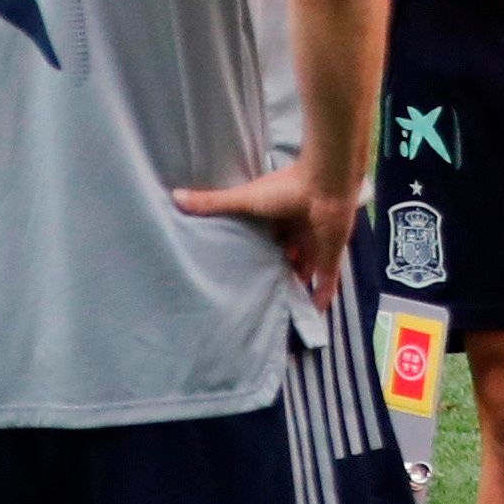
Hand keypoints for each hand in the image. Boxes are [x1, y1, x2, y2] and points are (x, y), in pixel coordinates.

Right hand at [172, 156, 356, 303]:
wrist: (325, 186)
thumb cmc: (285, 190)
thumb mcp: (243, 200)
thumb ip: (213, 203)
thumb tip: (174, 196)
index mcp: (277, 217)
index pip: (265, 239)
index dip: (254, 252)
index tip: (238, 268)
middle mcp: (296, 232)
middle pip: (284, 257)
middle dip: (273, 271)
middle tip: (254, 293)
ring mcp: (315, 246)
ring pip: (304, 272)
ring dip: (294, 287)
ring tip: (276, 310)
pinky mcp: (329, 258)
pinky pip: (327, 284)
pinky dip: (320, 299)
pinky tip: (311, 317)